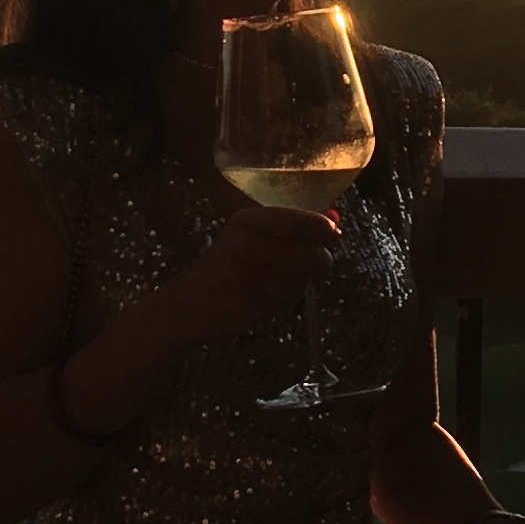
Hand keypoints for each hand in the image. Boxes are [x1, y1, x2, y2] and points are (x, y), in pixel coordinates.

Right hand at [171, 193, 337, 344]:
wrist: (189, 304)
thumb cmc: (229, 268)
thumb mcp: (254, 236)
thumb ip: (294, 228)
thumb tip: (335, 219)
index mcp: (247, 219)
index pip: (300, 219)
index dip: (322, 228)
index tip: (331, 234)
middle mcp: (246, 240)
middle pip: (312, 252)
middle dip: (319, 261)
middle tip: (311, 265)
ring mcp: (248, 271)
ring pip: (303, 278)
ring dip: (299, 282)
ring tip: (276, 282)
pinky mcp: (250, 299)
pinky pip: (287, 298)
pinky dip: (284, 298)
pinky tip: (266, 296)